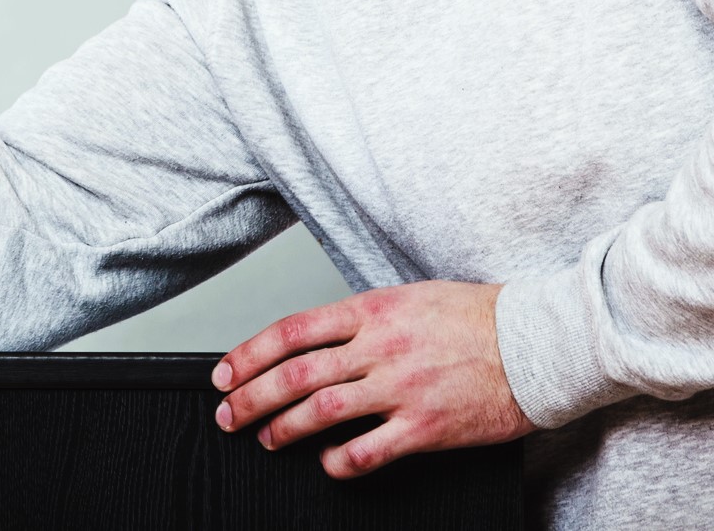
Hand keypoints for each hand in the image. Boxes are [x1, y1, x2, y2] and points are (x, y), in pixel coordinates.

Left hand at [212, 281, 533, 478]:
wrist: (537, 342)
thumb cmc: (475, 317)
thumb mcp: (407, 297)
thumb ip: (361, 319)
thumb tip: (315, 340)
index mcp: (370, 312)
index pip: (291, 332)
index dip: (249, 355)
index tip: (225, 373)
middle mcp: (379, 349)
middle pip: (296, 374)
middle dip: (252, 396)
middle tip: (228, 414)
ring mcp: (402, 388)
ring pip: (322, 411)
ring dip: (284, 428)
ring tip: (266, 438)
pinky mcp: (428, 427)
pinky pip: (370, 450)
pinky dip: (340, 461)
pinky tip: (327, 464)